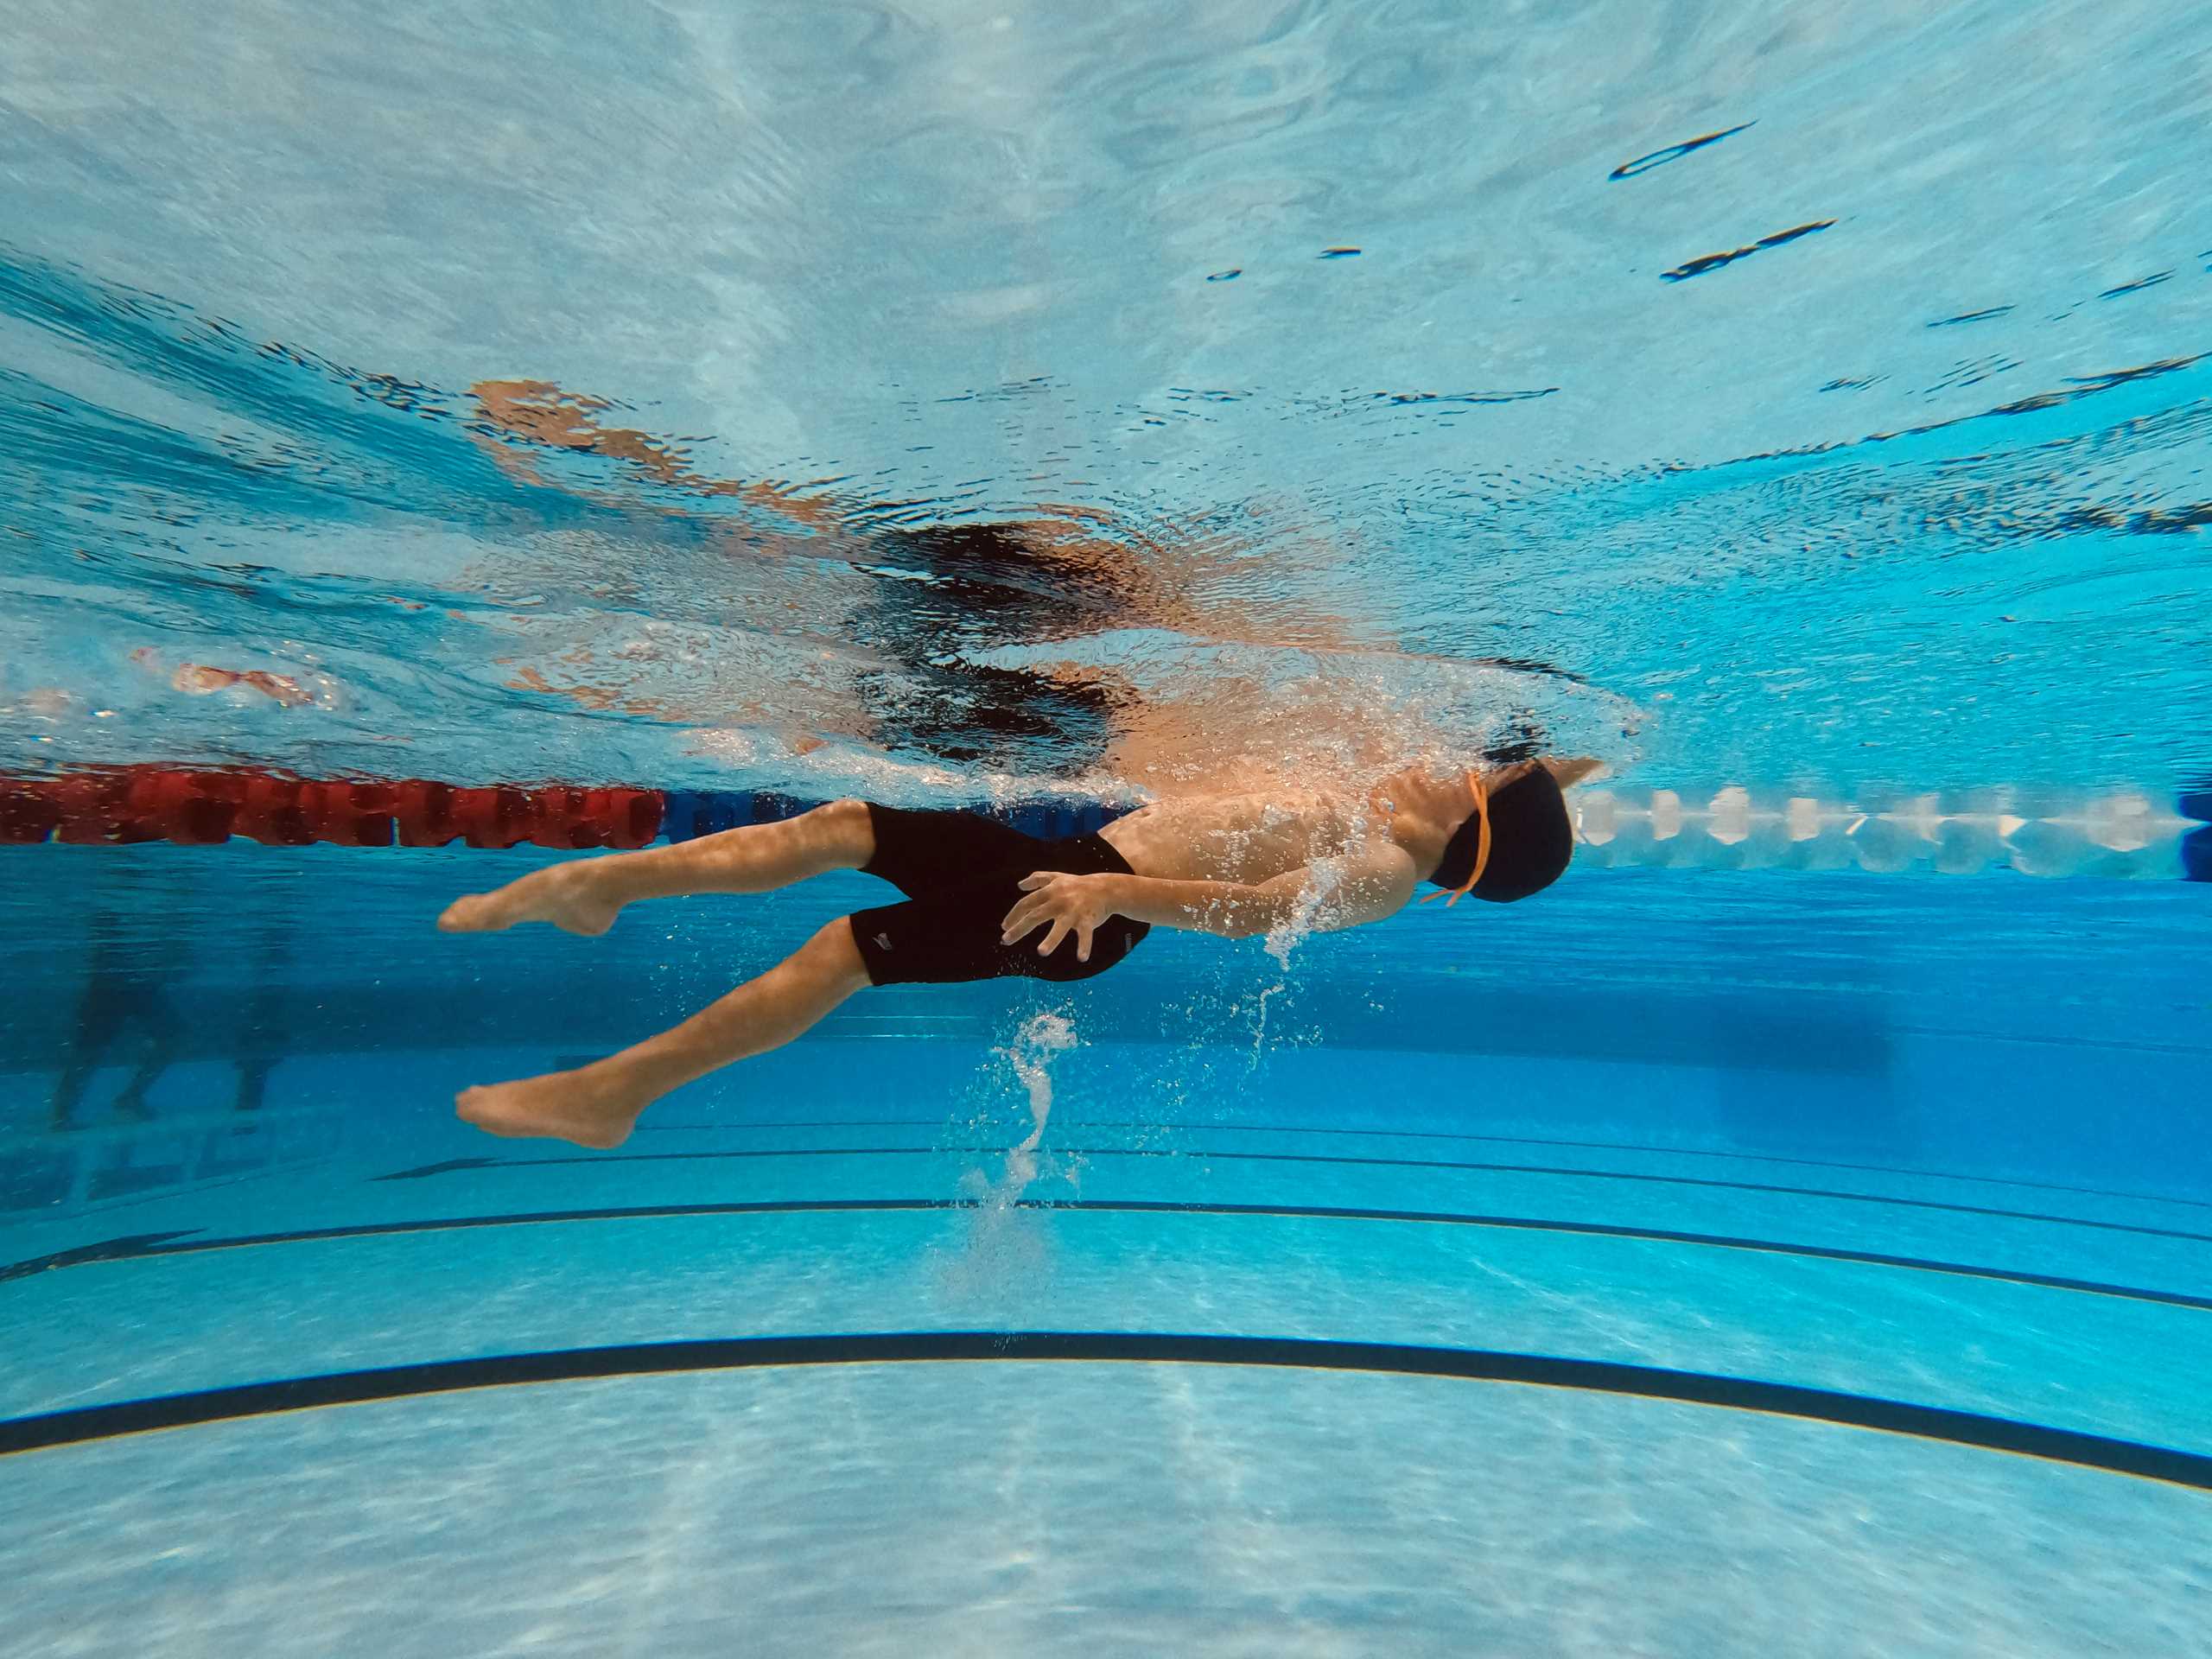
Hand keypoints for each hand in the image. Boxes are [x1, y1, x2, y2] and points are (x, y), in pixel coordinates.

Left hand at [1000, 871, 1122, 961]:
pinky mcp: (1088, 920)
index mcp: (1050, 891)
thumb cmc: (1077, 884)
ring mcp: (1074, 911)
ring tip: (1041, 952)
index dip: (1014, 915)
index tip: (1004, 927)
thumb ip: (1038, 879)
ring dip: (1051, 939)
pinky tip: (1081, 958)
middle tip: (1006, 940)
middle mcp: (1060, 901)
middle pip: (1036, 916)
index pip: (1027, 903)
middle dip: (1020, 928)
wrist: (1106, 888)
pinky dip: (1084, 946)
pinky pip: (1086, 935)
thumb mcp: (1056, 877)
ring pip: (1061, 927)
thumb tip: (1019, 885)